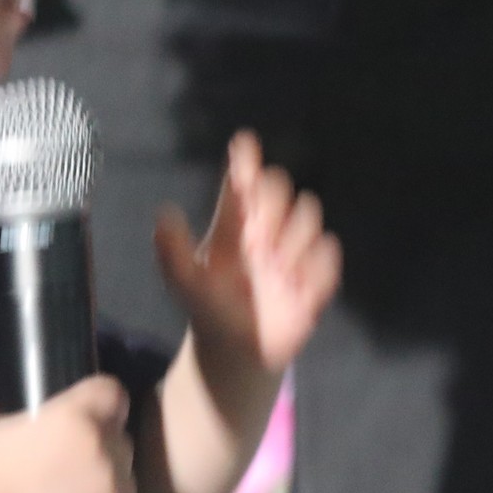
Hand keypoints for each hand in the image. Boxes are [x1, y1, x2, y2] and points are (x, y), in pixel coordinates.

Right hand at [0, 375, 136, 492]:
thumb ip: (13, 419)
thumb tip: (15, 427)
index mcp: (77, 415)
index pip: (112, 395)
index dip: (103, 407)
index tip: (91, 420)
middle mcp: (105, 447)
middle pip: (120, 442)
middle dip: (102, 453)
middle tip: (72, 471)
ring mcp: (115, 488)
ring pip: (125, 483)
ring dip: (107, 491)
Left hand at [155, 132, 343, 382]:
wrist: (236, 350)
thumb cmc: (209, 307)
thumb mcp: (185, 282)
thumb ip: (172, 251)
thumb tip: (165, 213)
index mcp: (235, 224)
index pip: (242, 181)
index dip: (245, 160)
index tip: (244, 142)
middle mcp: (266, 228)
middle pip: (280, 186)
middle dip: (272, 202)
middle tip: (259, 237)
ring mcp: (293, 250)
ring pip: (308, 213)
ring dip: (293, 237)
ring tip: (275, 269)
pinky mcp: (316, 275)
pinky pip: (328, 253)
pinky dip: (315, 266)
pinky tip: (295, 287)